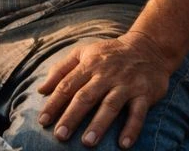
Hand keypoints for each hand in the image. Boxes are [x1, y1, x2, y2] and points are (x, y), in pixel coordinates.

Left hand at [36, 31, 175, 147]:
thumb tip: (41, 90)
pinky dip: (132, 128)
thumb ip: (60, 70)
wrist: (148, 47)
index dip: (54, 103)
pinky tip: (124, 144)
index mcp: (89, 65)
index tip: (43, 121)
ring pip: (110, 105)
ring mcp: (126, 84)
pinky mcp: (144, 93)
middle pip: (86, 97)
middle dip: (72, 117)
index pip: (67, 85)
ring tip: (87, 142)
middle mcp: (106, 75)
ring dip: (99, 124)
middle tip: (60, 135)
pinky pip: (138, 113)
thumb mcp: (83, 53)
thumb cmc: (109, 54)